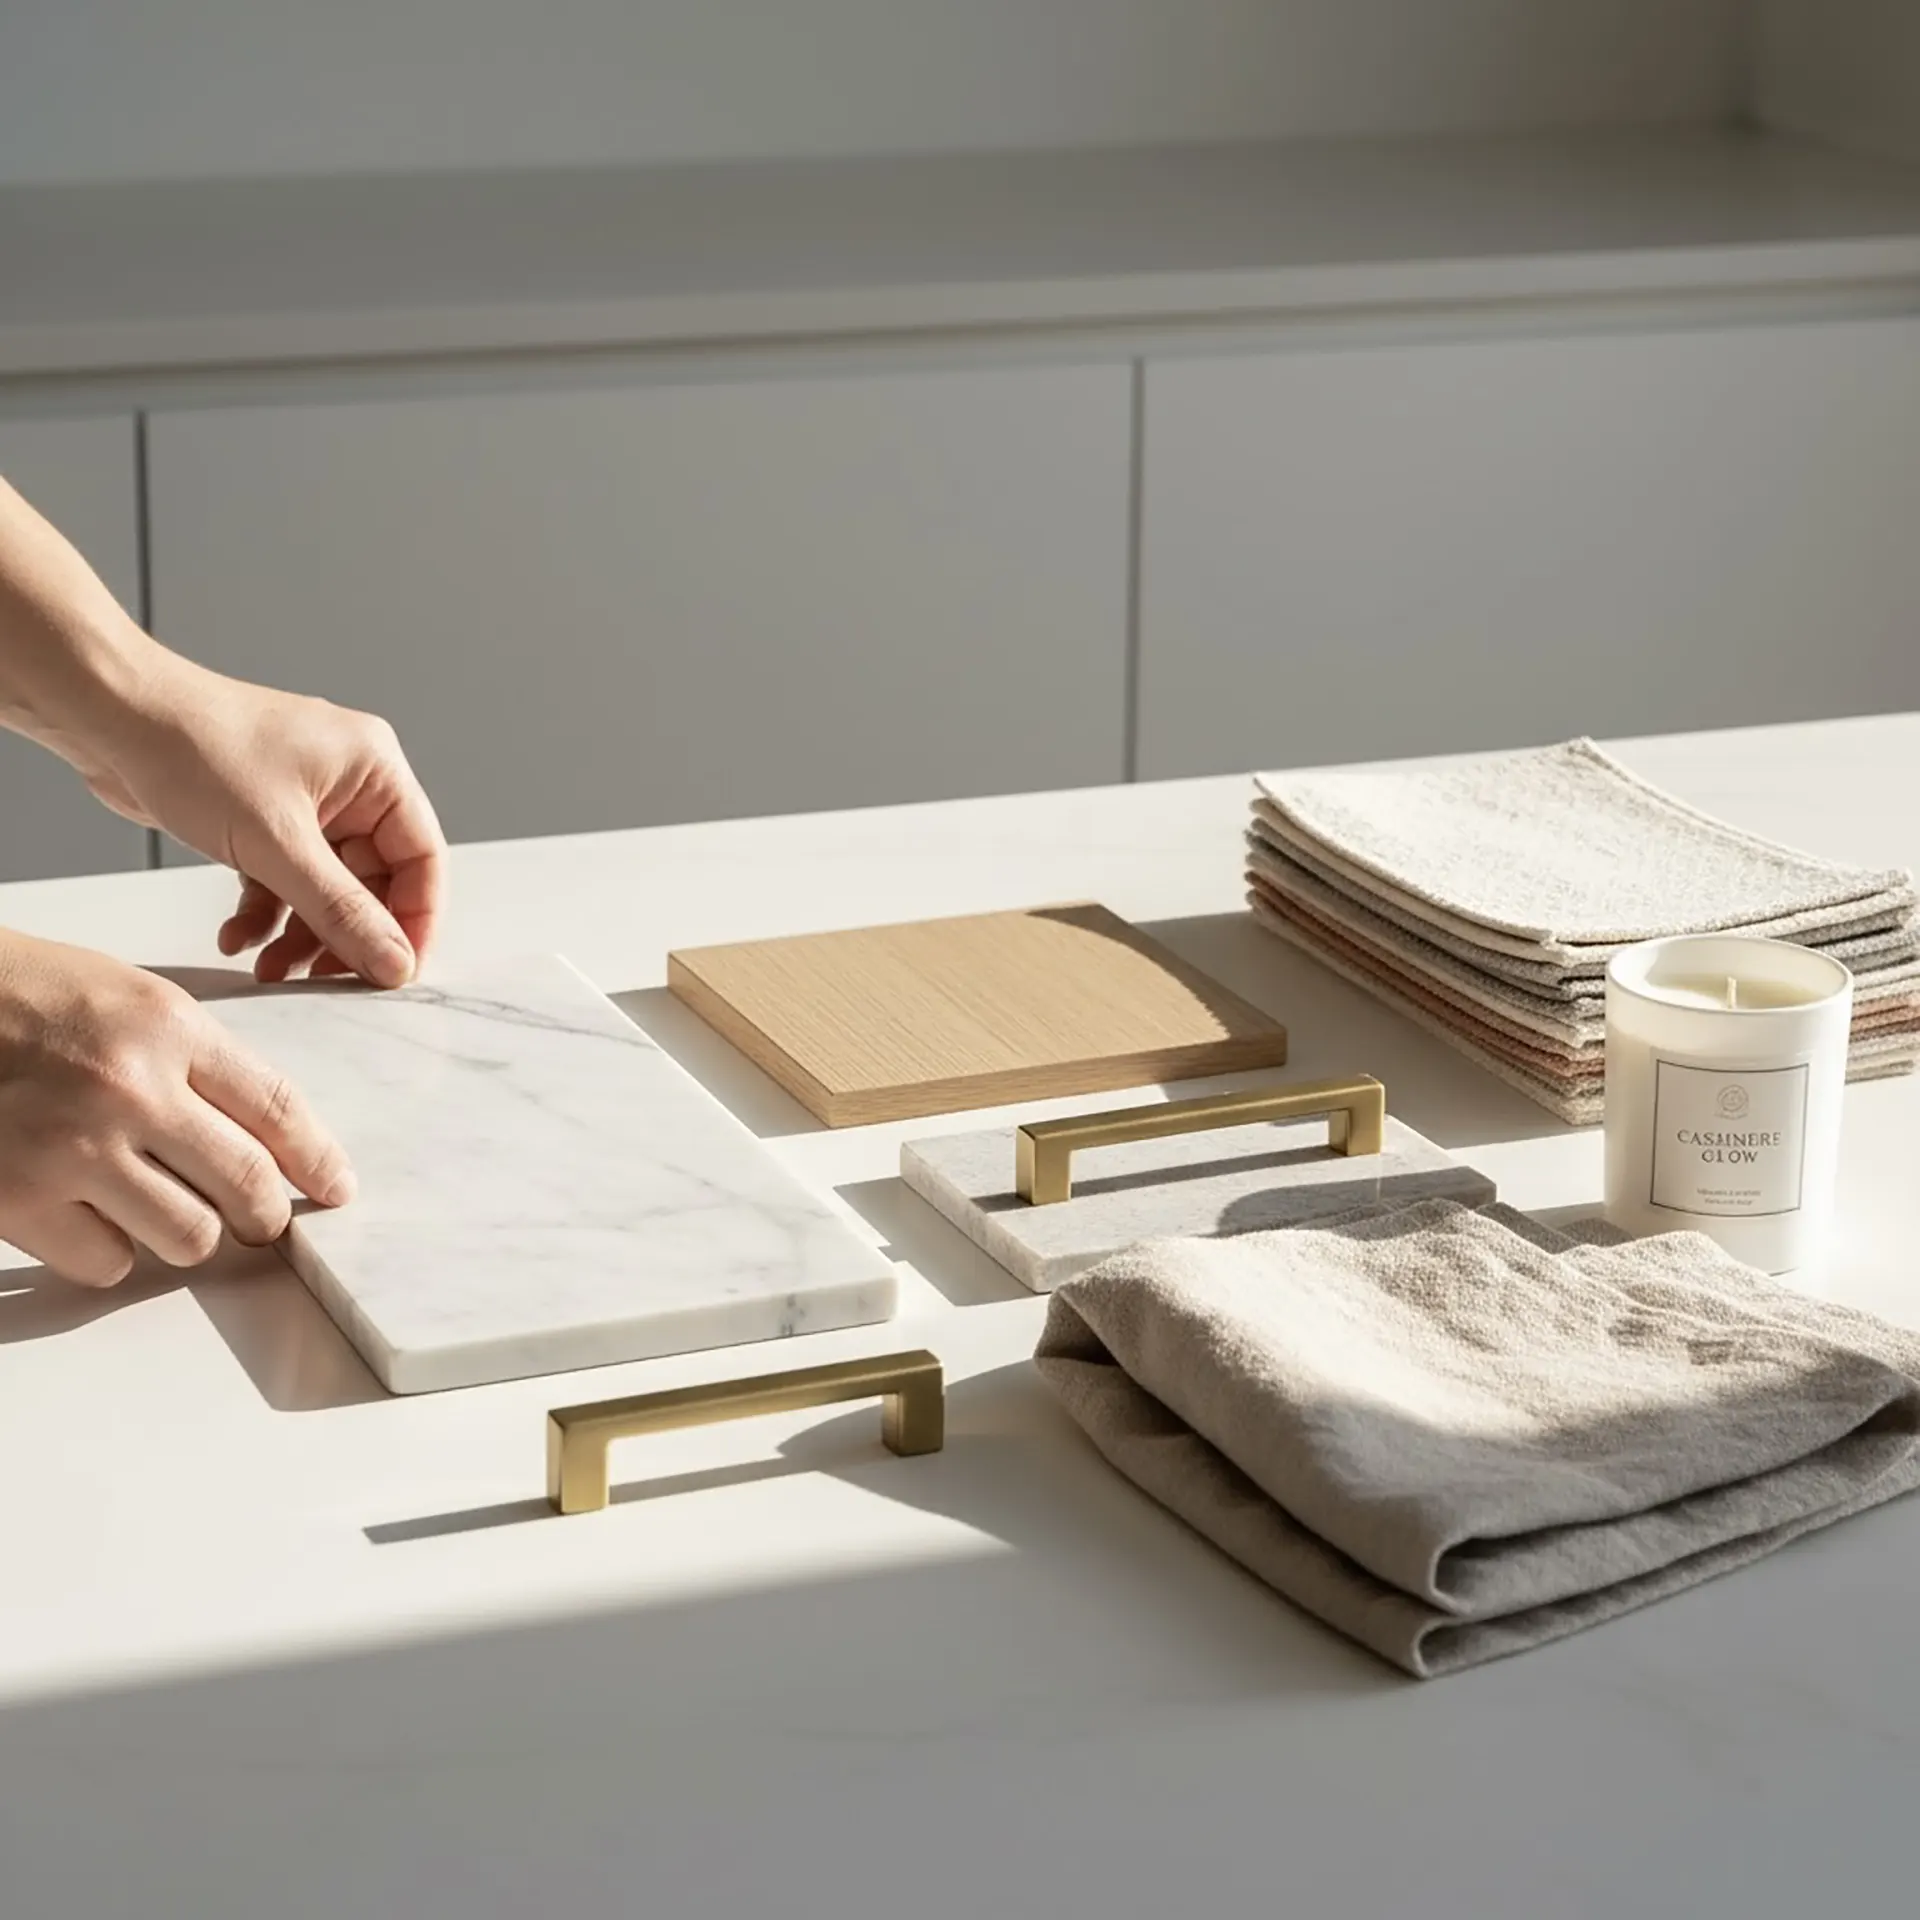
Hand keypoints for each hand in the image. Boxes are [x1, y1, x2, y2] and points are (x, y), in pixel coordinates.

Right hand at [0, 931, 352, 1284]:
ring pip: (186, 1236)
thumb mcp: (131, 1000)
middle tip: (260, 1219)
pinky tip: (91, 1215)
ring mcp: (70, 1148)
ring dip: (187, 1233)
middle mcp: (127, 1088)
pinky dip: (110, 1250)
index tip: (336, 1187)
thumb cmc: (26, 998)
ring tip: (163, 1207)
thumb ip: (198, 1062)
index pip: (275, 1107)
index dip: (317, 1158)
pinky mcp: (16, 1200)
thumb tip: (268, 1136)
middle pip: (246, 1183)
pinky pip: (107, 1261)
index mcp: (166, 1028)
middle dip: (266, 1214)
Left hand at [89, 659, 445, 987]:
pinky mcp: (264, 820)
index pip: (423, 859)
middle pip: (374, 882)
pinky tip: (236, 937)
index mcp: (375, 771)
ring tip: (270, 967)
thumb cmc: (192, 746)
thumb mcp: (277, 843)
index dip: (415, 921)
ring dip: (300, 933)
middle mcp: (350, 785)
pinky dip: (264, 913)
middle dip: (344, 934)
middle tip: (325, 979)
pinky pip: (284, 881)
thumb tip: (395, 963)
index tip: (396, 972)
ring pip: (326, 889)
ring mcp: (306, 803)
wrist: (107, 716)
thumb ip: (341, 911)